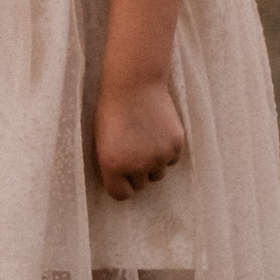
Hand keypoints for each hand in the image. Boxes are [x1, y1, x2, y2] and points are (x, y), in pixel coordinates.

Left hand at [95, 72, 186, 200]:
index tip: (122, 176)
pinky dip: (167, 151)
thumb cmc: (113, 109)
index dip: (122, 185)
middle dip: (137, 172)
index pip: (121, 195)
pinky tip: (157, 132)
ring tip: (145, 139)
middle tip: (134, 150)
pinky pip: (172, 160)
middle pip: (142, 185)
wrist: (135, 84)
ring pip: (158, 174)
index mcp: (113, 166)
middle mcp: (137, 166)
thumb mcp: (103, 140)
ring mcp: (158, 157)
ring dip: (153, 163)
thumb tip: (126, 184)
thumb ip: (114, 164)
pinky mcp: (175, 146)